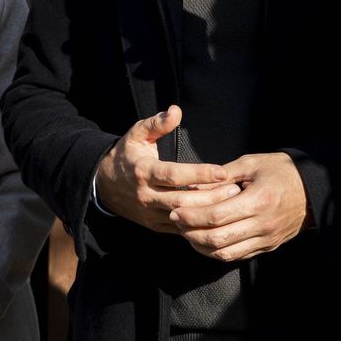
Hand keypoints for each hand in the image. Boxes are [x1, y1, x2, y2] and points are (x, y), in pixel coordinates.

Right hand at [94, 106, 238, 232]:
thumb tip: (175, 111)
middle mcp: (146, 195)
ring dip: (208, 212)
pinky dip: (199, 224)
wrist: (105, 185)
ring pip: (183, 218)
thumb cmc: (127, 155)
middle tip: (235, 189)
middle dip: (211, 197)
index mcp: (143, 171)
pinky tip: (218, 216)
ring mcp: (150, 214)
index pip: (174, 175)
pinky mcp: (155, 226)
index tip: (222, 171)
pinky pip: (180, 229)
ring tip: (232, 202)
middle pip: (183, 201)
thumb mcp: (137, 134)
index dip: (199, 174)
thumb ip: (157, 123)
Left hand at [167, 152, 307, 261]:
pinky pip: (237, 256)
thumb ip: (223, 174)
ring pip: (226, 253)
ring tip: (187, 232)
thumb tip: (195, 185)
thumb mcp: (252, 163)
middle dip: (191, 232)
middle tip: (176, 221)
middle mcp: (262, 225)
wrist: (312, 189)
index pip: (216, 216)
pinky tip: (204, 241)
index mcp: (257, 201)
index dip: (192, 216)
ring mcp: (266, 239)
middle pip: (217, 239)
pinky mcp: (267, 247)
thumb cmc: (281, 171)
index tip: (175, 210)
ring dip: (201, 246)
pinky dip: (217, 252)